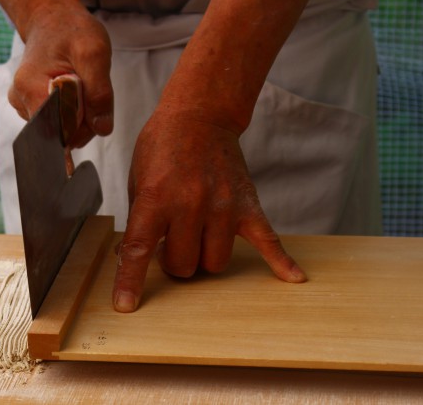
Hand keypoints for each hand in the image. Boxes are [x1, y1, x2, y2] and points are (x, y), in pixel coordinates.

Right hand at [7, 2, 113, 147]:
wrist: (55, 20)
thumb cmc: (71, 31)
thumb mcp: (94, 54)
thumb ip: (99, 93)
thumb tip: (101, 128)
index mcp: (31, 89)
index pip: (58, 132)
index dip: (81, 127)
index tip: (92, 108)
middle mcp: (22, 100)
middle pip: (59, 134)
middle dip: (84, 121)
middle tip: (91, 93)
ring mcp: (25, 103)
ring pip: (61, 130)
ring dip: (80, 117)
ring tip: (82, 88)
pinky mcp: (33, 104)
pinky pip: (58, 122)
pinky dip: (73, 113)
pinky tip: (75, 93)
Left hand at [113, 107, 306, 312]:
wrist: (201, 117)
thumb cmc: (163, 146)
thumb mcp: (138, 179)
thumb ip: (138, 220)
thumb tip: (129, 258)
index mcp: (157, 197)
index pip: (140, 249)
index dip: (131, 282)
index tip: (127, 306)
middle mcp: (191, 205)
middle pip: (184, 265)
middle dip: (174, 263)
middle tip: (171, 244)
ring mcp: (223, 207)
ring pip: (215, 263)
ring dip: (204, 259)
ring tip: (198, 239)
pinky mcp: (248, 206)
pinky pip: (267, 240)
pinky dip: (281, 261)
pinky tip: (295, 277)